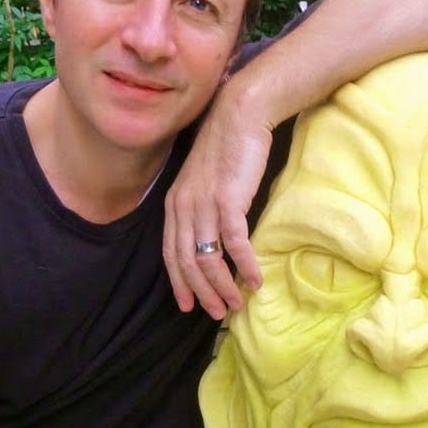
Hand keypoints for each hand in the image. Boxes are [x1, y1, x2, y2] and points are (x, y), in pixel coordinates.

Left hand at [163, 91, 272, 319]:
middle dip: (201, 293)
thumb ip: (201, 207)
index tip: (188, 305)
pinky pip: (234, 244)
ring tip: (237, 303)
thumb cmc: (226, 147)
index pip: (171, 254)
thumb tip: (212, 237)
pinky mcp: (228, 201)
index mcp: (175, 204)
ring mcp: (204, 205)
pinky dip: (244, 266)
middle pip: (187, 263)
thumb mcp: (203, 180)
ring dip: (223, 286)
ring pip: (208, 259)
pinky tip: (256, 280)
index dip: (179, 283)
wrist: (239, 115)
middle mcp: (184, 207)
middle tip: (217, 312)